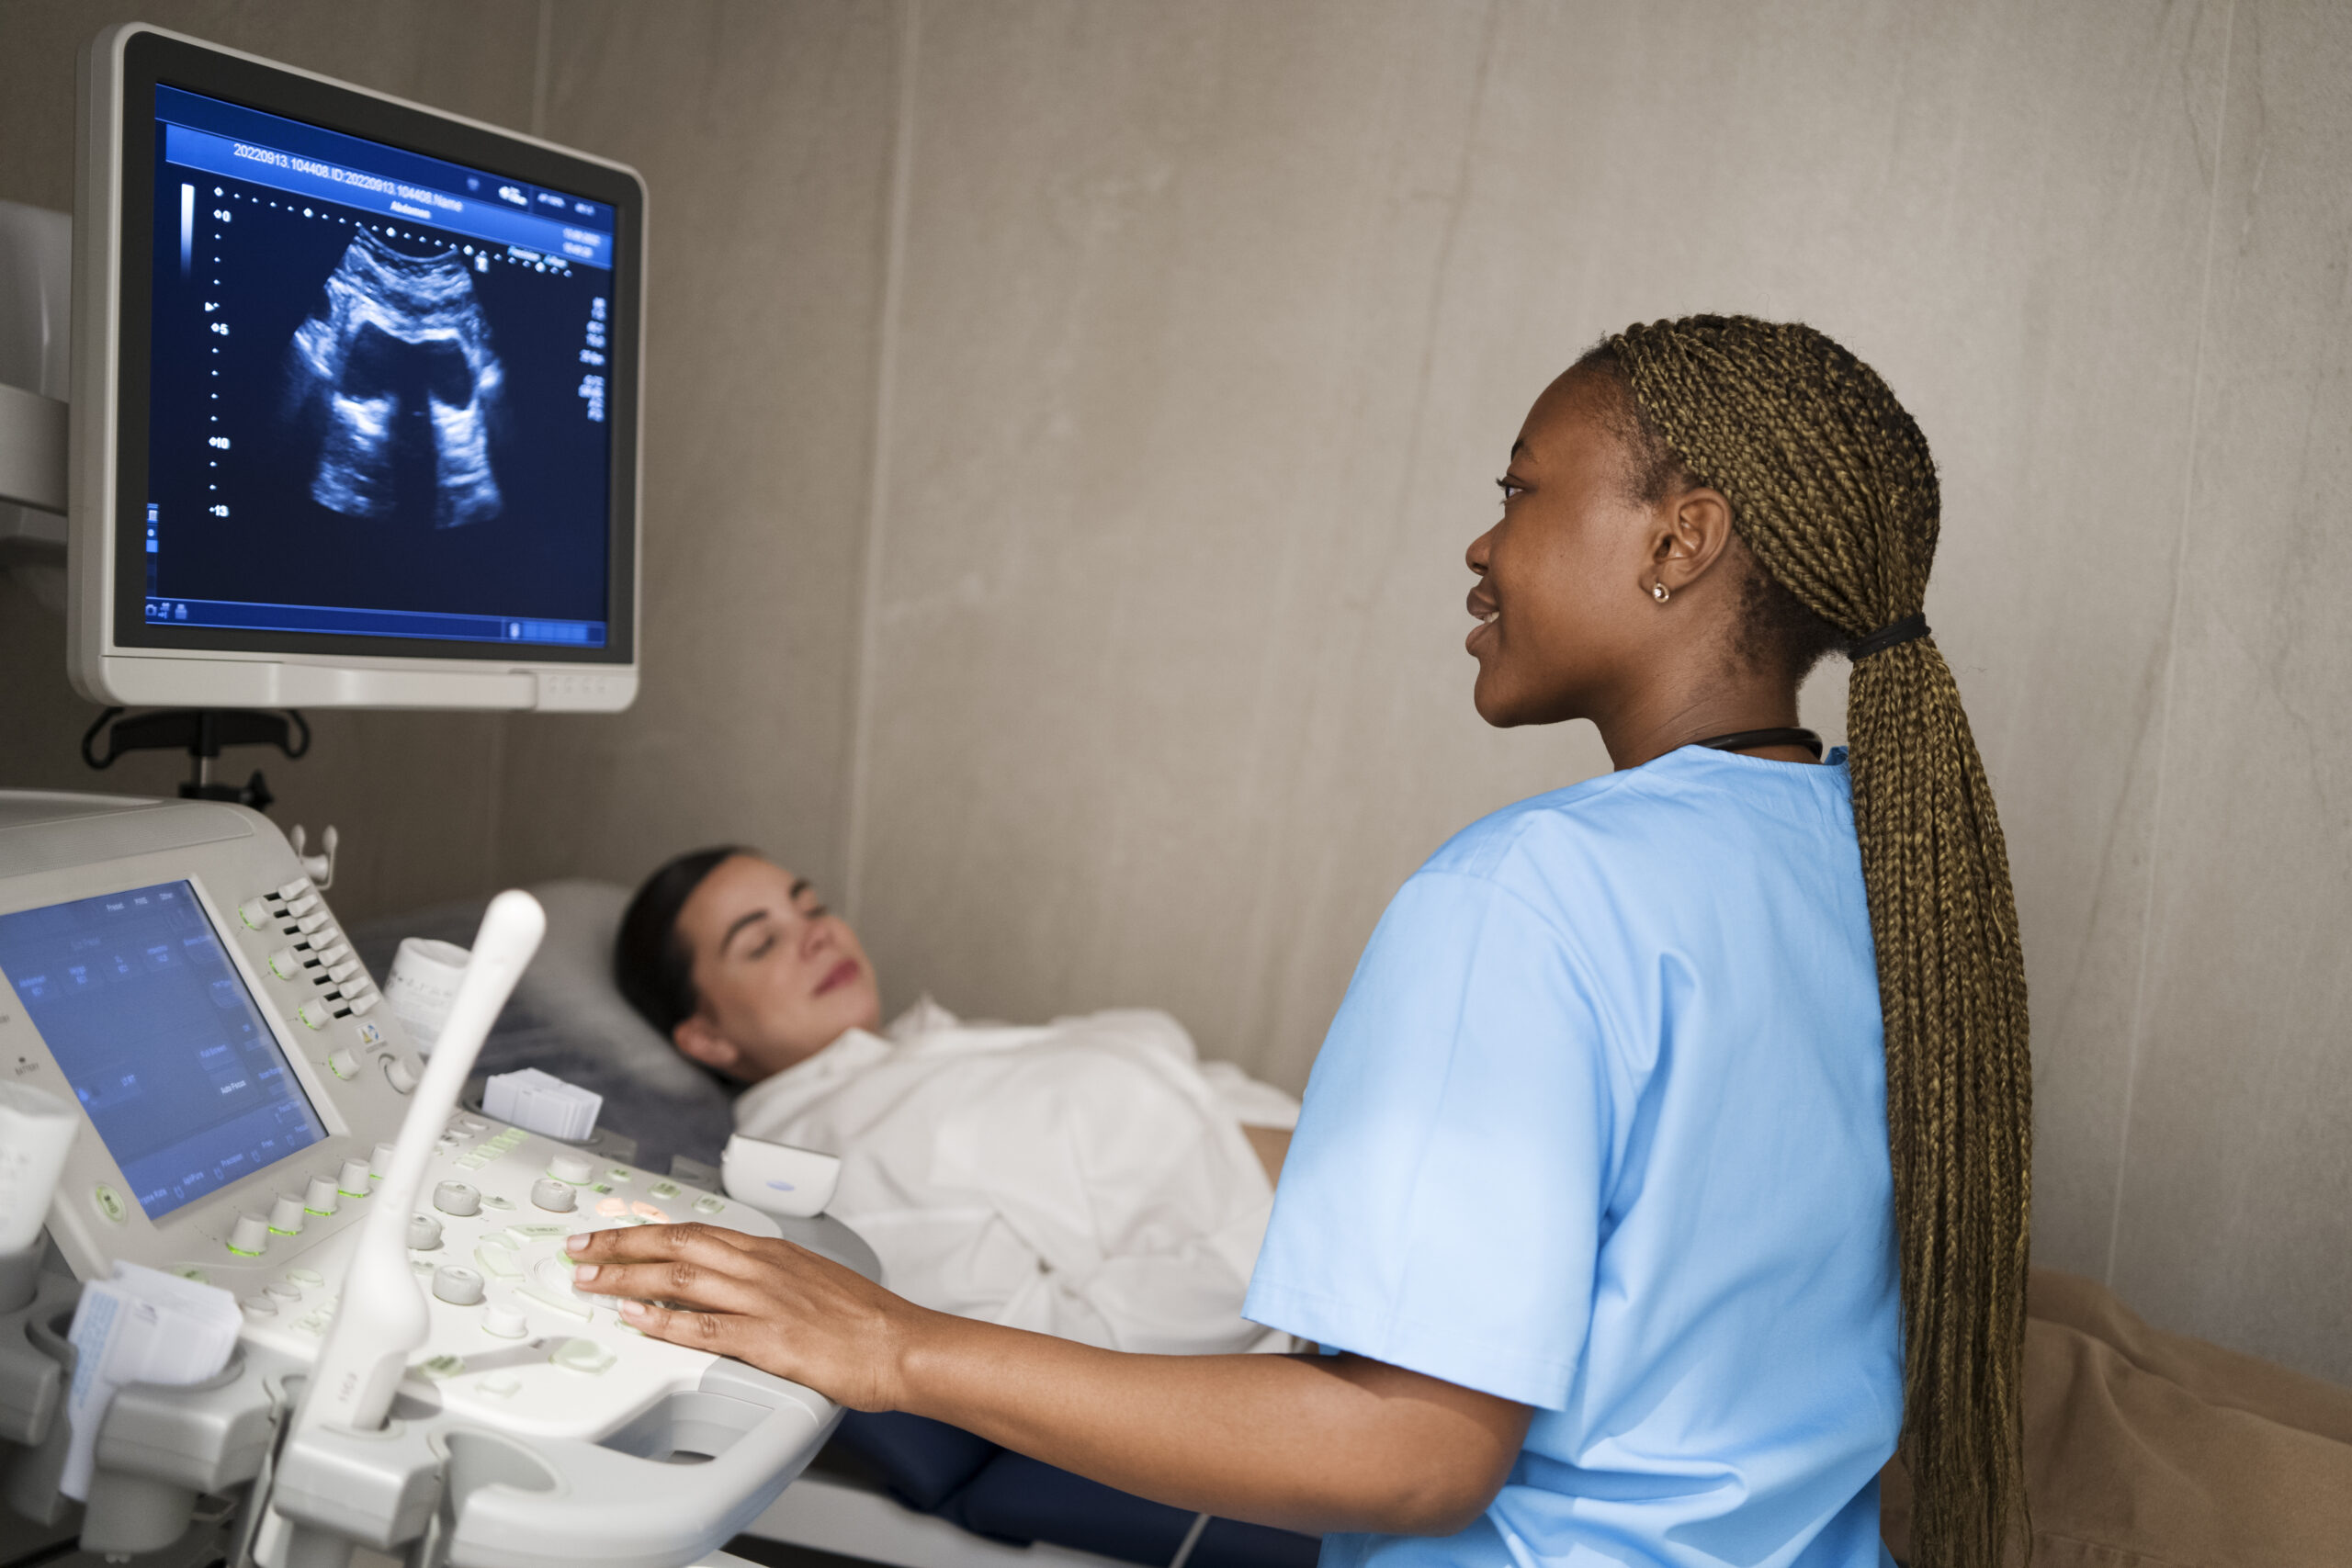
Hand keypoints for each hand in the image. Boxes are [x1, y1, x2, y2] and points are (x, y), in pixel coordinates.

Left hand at [565, 1222, 927, 1410]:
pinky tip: (635, 1319)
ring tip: (591, 1281)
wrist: (901, 1344)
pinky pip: (702, 1327)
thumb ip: (768, 1277)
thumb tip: (732, 1282)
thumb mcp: (812, 1279)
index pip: (693, 1231)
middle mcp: (760, 1267)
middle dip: (620, 1244)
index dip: (644, 1231)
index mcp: (770, 1252)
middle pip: (675, 1244)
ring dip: (627, 1277)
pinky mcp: (766, 1339)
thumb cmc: (865, 1319)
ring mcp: (761, 1301)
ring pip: (679, 1279)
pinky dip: (662, 1321)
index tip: (610, 1233)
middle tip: (581, 1249)